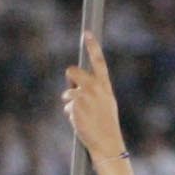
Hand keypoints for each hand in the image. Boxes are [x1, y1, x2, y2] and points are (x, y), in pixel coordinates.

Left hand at [63, 33, 125, 161]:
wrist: (107, 141)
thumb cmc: (106, 123)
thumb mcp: (106, 102)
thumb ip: (96, 90)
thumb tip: (78, 85)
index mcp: (106, 86)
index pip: (99, 62)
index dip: (93, 46)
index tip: (87, 33)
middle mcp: (96, 88)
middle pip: (73, 71)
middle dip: (70, 79)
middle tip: (73, 90)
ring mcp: (85, 96)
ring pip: (68, 93)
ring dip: (71, 103)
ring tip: (83, 115)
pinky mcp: (75, 105)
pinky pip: (67, 106)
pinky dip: (71, 114)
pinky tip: (81, 121)